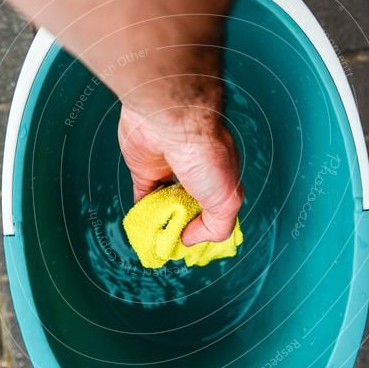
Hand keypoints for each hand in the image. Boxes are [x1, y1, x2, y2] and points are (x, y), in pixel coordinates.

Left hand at [118, 102, 243, 245]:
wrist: (171, 121)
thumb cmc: (206, 155)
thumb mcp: (226, 199)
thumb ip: (217, 226)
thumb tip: (191, 238)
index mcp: (221, 179)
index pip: (215, 211)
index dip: (205, 229)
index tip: (192, 245)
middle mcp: (196, 175)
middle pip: (188, 209)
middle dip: (182, 228)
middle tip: (171, 246)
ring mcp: (170, 171)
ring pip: (165, 204)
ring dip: (161, 222)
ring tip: (155, 241)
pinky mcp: (145, 168)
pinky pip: (143, 196)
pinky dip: (142, 212)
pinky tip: (142, 226)